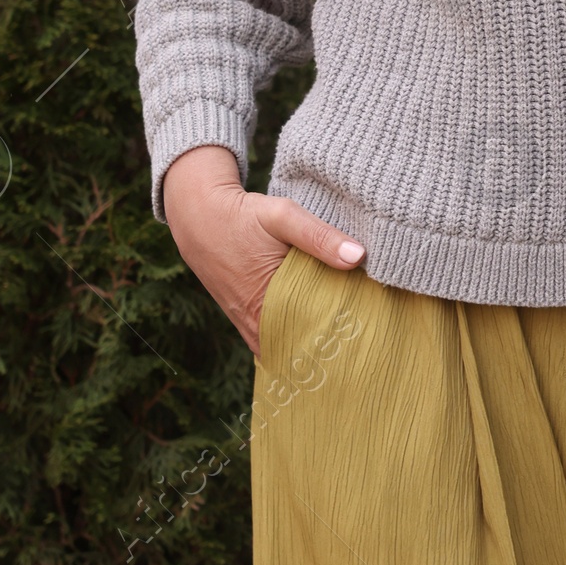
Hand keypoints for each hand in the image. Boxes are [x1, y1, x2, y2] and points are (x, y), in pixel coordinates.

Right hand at [162, 144, 365, 356]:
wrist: (198, 215)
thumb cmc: (243, 216)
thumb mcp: (283, 217)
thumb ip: (320, 237)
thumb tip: (359, 257)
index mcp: (265, 304)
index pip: (310, 338)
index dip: (339, 342)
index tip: (368, 339)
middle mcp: (254, 322)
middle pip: (299, 348)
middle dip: (329, 349)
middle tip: (364, 345)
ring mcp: (246, 323)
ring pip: (285, 345)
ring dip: (311, 345)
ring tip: (346, 343)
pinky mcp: (243, 317)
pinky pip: (271, 338)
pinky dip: (293, 338)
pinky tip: (317, 333)